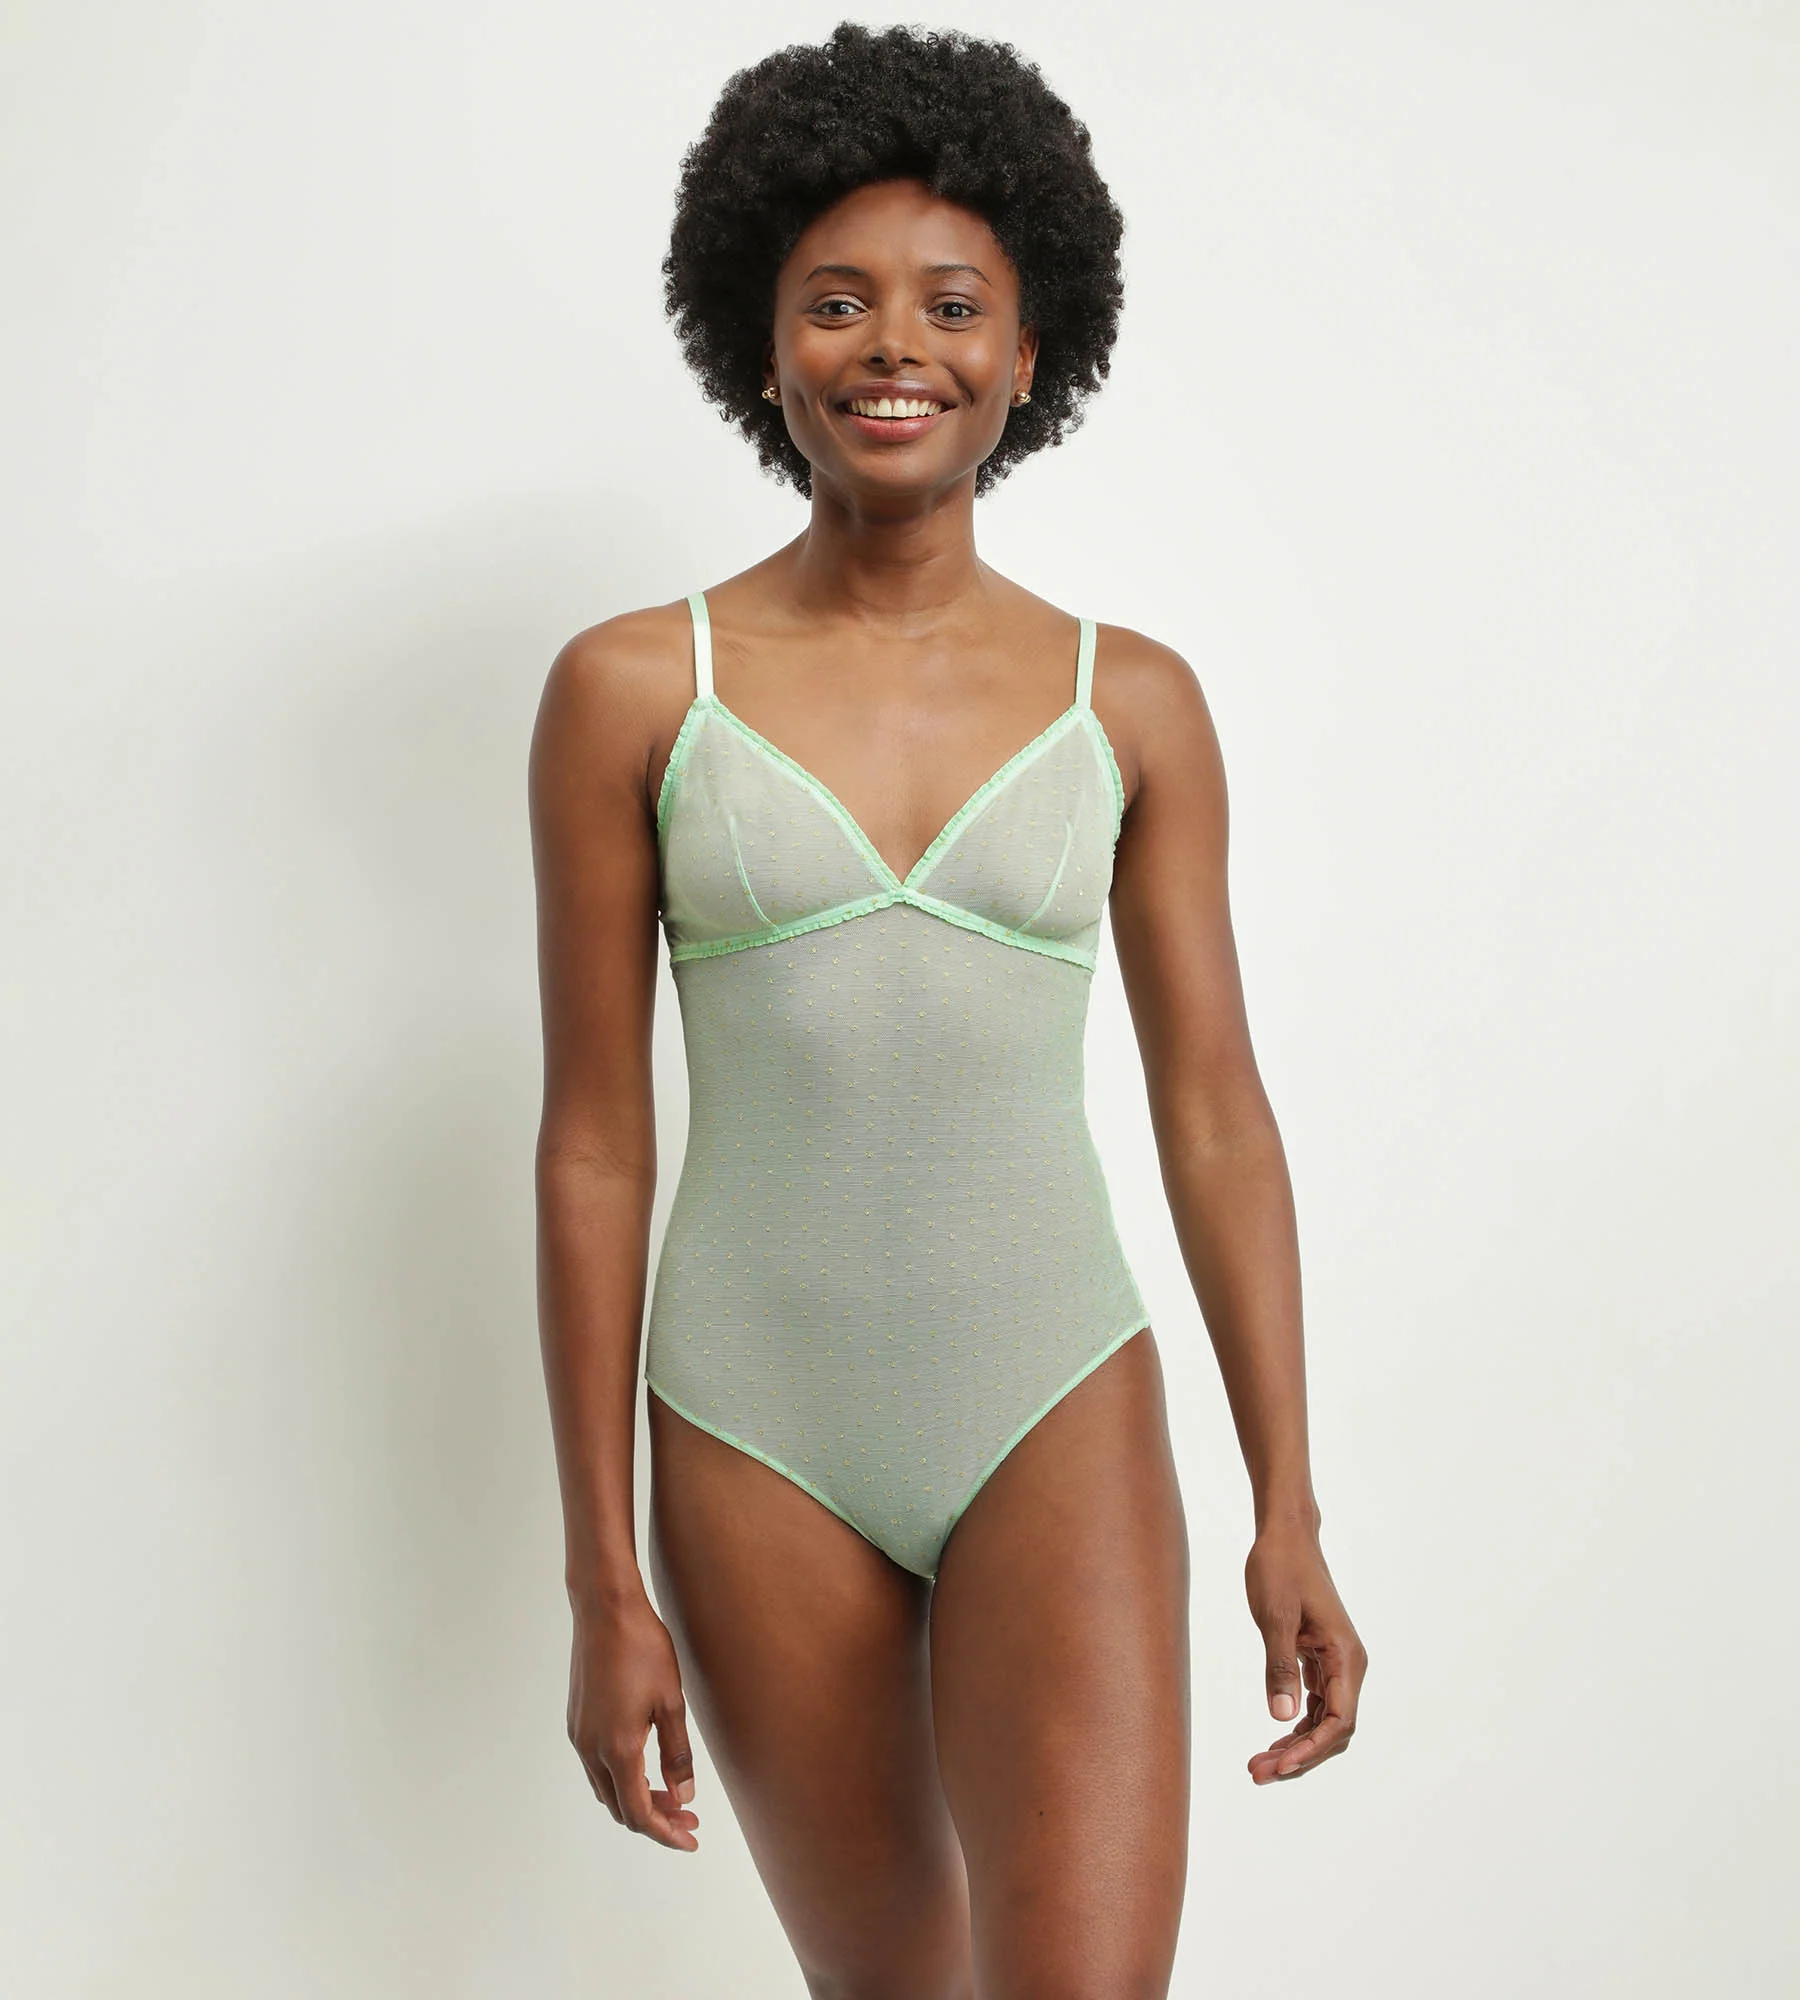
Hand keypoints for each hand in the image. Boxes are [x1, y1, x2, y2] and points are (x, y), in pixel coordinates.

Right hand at [566, 1588, 700, 1848]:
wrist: (605, 1608)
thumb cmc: (643, 1648)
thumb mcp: (670, 1701)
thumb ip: (677, 1753)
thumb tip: (684, 1795)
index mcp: (618, 1748)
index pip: (640, 1812)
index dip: (666, 1832)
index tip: (690, 1839)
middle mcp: (591, 1748)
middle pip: (621, 1807)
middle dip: (655, 1818)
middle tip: (688, 1815)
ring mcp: (579, 1735)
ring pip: (606, 1788)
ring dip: (637, 1798)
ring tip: (672, 1792)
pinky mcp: (576, 1720)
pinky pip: (596, 1766)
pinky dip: (621, 1778)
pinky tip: (646, 1764)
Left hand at [1244, 1522, 1365, 1783]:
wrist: (1285, 1535)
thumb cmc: (1280, 1568)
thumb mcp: (1275, 1617)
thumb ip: (1280, 1667)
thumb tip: (1282, 1718)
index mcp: (1345, 1656)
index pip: (1339, 1721)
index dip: (1310, 1749)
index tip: (1278, 1764)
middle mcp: (1348, 1664)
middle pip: (1333, 1729)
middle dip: (1299, 1756)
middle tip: (1257, 1773)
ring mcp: (1335, 1662)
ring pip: (1323, 1720)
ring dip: (1295, 1744)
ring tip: (1259, 1765)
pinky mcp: (1320, 1658)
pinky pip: (1315, 1704)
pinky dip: (1296, 1724)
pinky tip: (1273, 1738)